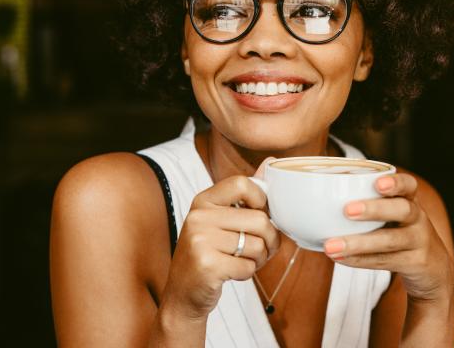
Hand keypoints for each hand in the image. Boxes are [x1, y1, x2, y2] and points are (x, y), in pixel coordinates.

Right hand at [161, 164, 280, 318]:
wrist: (183, 293)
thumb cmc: (208, 253)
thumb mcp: (220, 219)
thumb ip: (245, 193)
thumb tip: (270, 161)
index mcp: (203, 201)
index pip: (242, 183)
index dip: (261, 200)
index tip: (258, 215)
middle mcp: (199, 217)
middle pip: (259, 220)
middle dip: (269, 240)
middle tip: (260, 249)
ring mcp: (200, 241)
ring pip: (257, 245)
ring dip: (259, 259)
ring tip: (244, 261)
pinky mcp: (207, 265)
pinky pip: (248, 267)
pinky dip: (247, 273)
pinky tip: (232, 273)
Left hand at [323, 173, 453, 301]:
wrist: (432, 269)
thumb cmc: (396, 232)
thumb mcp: (390, 216)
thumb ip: (364, 204)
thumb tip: (311, 197)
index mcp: (409, 200)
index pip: (408, 185)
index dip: (395, 183)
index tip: (377, 183)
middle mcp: (418, 218)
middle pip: (403, 210)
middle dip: (375, 209)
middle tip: (347, 210)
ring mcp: (420, 242)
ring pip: (391, 241)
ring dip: (358, 243)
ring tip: (330, 246)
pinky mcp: (416, 264)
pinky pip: (386, 261)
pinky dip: (360, 261)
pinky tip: (339, 259)